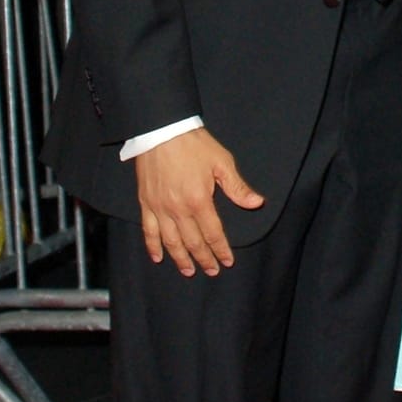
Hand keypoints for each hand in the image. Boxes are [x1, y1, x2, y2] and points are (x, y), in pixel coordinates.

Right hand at [135, 128, 263, 275]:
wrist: (161, 130)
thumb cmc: (193, 145)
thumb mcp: (221, 162)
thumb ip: (237, 187)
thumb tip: (256, 203)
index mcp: (199, 200)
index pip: (213, 233)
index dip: (221, 250)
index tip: (227, 261)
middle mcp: (178, 209)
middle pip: (193, 242)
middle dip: (204, 259)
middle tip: (211, 271)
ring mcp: (160, 208)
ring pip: (171, 242)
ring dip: (180, 259)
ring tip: (188, 270)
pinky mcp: (146, 203)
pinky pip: (149, 231)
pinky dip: (153, 246)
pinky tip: (158, 258)